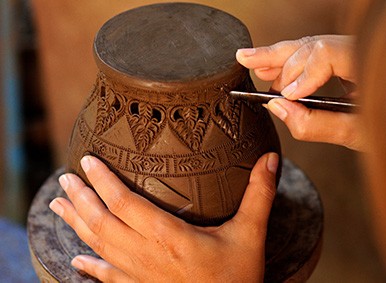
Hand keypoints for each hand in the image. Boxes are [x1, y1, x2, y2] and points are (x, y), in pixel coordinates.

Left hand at [49, 153, 278, 281]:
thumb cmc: (239, 277)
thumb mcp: (251, 234)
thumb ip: (259, 194)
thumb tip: (271, 159)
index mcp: (170, 237)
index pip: (125, 204)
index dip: (103, 182)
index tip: (88, 162)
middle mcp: (147, 256)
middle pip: (103, 223)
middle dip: (81, 198)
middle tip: (65, 178)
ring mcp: (140, 277)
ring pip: (98, 247)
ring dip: (77, 224)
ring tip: (58, 206)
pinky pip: (108, 278)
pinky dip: (90, 268)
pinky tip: (76, 262)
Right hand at [236, 35, 364, 150]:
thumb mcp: (359, 135)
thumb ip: (316, 124)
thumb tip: (279, 109)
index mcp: (375, 63)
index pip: (328, 53)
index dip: (302, 73)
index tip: (285, 95)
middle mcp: (365, 51)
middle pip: (314, 44)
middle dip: (281, 59)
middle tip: (252, 66)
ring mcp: (357, 53)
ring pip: (313, 46)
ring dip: (281, 57)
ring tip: (253, 63)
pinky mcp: (350, 60)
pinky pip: (318, 54)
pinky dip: (294, 63)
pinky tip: (275, 70)